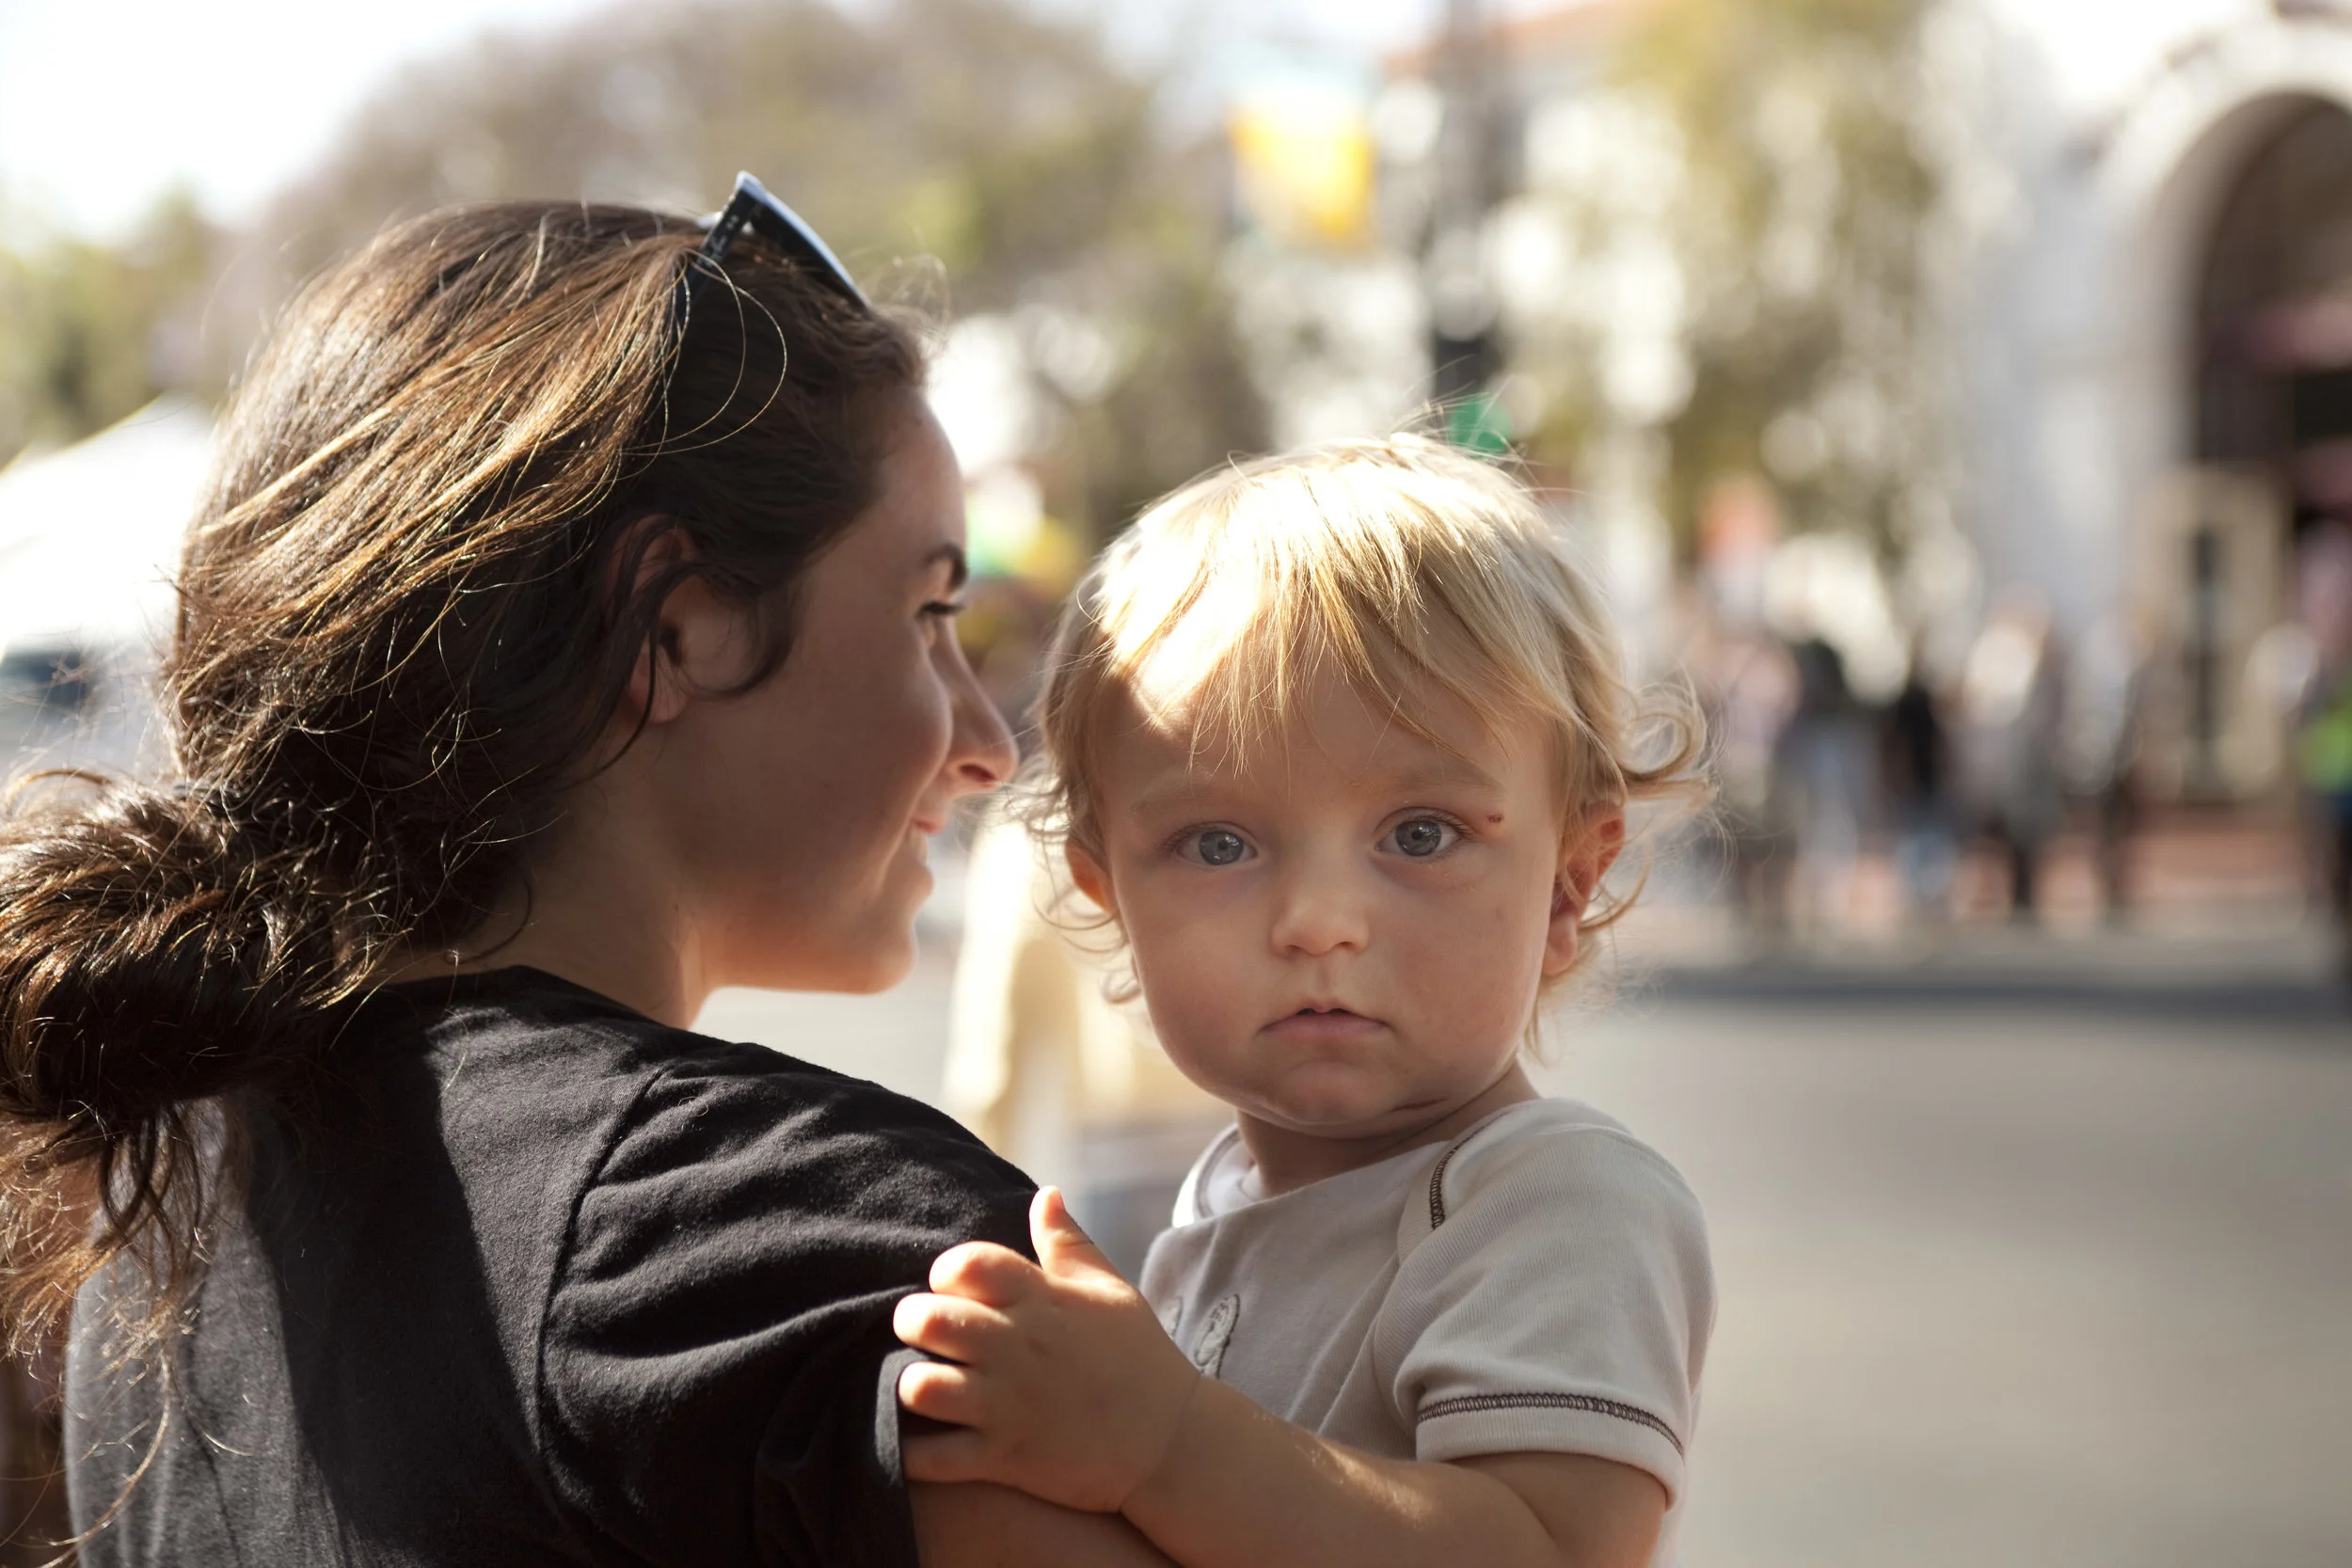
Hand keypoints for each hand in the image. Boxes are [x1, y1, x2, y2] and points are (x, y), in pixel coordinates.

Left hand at [894, 1187, 1202, 1513]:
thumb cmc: (1138, 1358)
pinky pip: (932, 1459)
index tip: (951, 1287)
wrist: (1171, 1443)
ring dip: (909, 1385)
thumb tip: (1044, 1193)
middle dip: (911, 1321)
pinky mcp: (1004, 1458)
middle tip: (921, 1332)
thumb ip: (1069, 1242)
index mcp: (1042, 1300)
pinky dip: (912, 1454)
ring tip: (921, 1385)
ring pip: (921, 1387)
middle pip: (928, 1319)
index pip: (968, 1263)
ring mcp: (1008, 1405)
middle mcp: (1018, 1348)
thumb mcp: (1111, 1290)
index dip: (946, 1270)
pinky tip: (918, 1442)